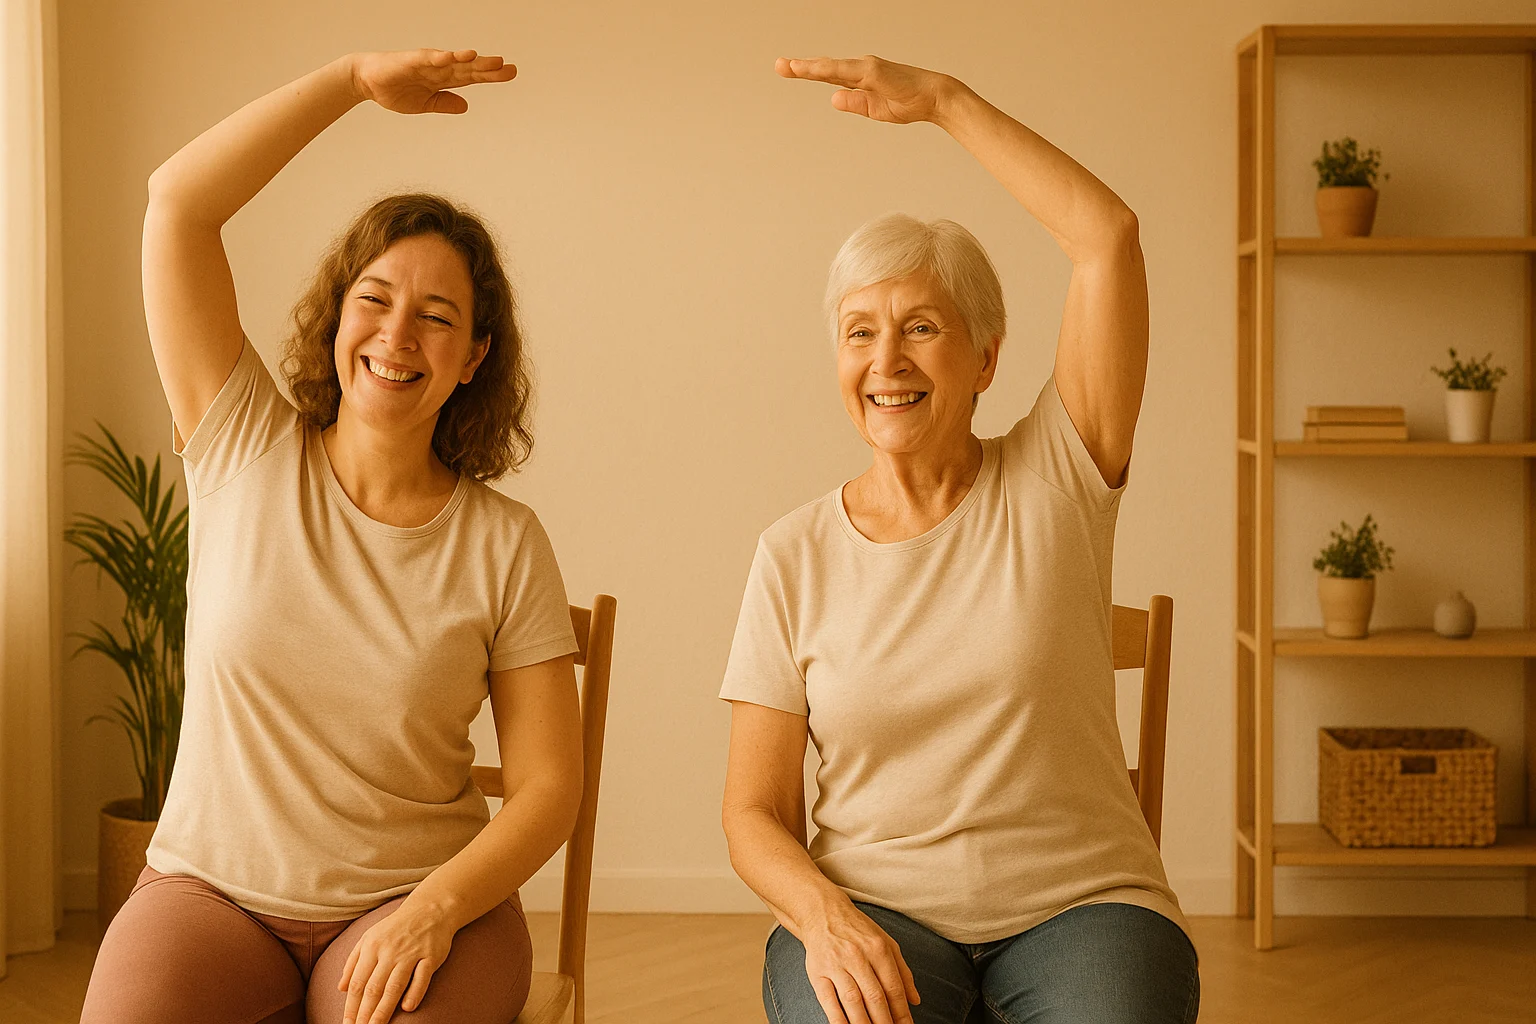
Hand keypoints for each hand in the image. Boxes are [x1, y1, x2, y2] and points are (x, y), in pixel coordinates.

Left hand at [338, 895, 455, 1023]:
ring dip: (383, 1011)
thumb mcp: (369, 937)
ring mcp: (411, 953)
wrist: (430, 908)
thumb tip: (341, 988)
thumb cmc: (396, 927)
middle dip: (364, 1014)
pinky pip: (422, 977)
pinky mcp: (431, 955)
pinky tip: (407, 1008)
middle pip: (373, 988)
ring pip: (394, 986)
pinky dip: (414, 992)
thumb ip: (353, 961)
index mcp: (372, 946)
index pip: (358, 983)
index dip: (351, 1007)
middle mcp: (390, 951)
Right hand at [349, 48, 515, 114]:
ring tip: (489, 60)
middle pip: (468, 68)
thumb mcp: (424, 104)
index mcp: (443, 80)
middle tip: (509, 69)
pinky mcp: (411, 60)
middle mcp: (439, 69)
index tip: (510, 74)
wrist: (366, 82)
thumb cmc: (395, 90)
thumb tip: (466, 106)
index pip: (472, 77)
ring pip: (453, 61)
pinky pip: (428, 58)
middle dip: (488, 69)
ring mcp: (426, 63)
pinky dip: (441, 57)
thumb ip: (444, 103)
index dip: (491, 76)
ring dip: (471, 60)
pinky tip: (455, 56)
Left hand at [776, 55, 960, 126]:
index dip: (809, 72)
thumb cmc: (909, 103)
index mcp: (861, 79)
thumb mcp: (876, 109)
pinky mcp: (873, 71)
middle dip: (801, 67)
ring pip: (831, 67)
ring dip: (809, 67)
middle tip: (779, 65)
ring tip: (788, 66)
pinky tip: (813, 69)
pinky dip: (828, 69)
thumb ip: (855, 103)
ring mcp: (866, 68)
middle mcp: (861, 69)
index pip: (830, 75)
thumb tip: (832, 98)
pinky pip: (846, 71)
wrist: (934, 98)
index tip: (789, 69)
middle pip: (826, 68)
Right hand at [799, 899, 920, 1023]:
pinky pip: (828, 1000)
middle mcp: (858, 956)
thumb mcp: (886, 943)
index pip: (894, 988)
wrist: (823, 913)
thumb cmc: (858, 930)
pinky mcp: (817, 972)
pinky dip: (838, 1019)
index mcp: (878, 949)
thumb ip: (903, 971)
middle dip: (885, 1022)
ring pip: (853, 1001)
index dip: (901, 1013)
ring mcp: (836, 965)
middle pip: (875, 997)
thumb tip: (915, 1000)